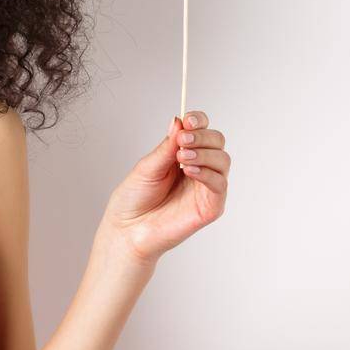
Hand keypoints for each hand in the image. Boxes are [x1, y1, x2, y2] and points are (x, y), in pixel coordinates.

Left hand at [98, 109, 230, 266]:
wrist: (126, 229)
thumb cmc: (134, 199)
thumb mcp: (147, 166)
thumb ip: (166, 147)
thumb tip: (179, 121)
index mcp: (183, 155)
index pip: (202, 131)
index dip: (199, 121)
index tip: (189, 119)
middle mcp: (198, 169)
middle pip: (217, 141)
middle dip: (203, 136)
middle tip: (183, 140)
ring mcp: (206, 188)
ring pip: (223, 160)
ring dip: (205, 153)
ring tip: (182, 157)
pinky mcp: (211, 206)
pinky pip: (220, 184)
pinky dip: (207, 173)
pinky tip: (189, 170)